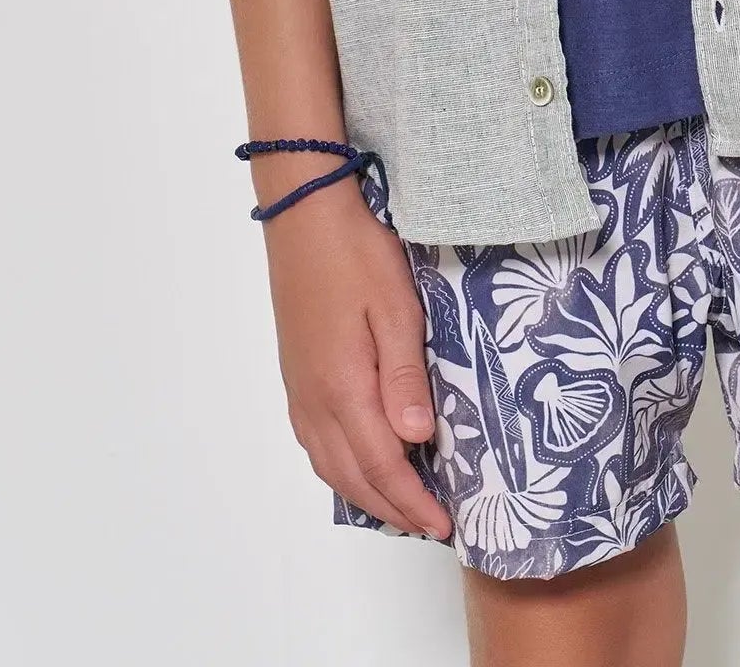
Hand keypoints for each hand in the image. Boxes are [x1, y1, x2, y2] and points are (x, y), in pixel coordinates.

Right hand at [262, 179, 453, 539]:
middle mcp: (314, 401)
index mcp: (343, 388)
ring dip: (365, 493)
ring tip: (401, 505)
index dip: (413, 501)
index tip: (445, 525)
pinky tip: (359, 464)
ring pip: (329, 465)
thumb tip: (416, 438)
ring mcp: (299, 390)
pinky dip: (341, 469)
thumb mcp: (394, 308)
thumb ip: (404, 377)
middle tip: (431, 525)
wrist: (303, 214)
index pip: (382, 466)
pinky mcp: (295, 375)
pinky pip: (315, 443)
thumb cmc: (356, 253)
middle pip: (353, 477)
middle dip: (393, 509)